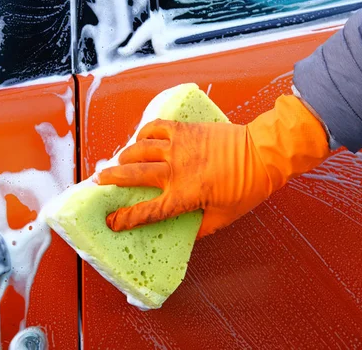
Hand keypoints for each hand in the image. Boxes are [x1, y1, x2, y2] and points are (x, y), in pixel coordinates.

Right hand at [95, 95, 329, 237]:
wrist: (263, 153)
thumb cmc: (247, 188)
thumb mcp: (224, 217)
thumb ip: (201, 228)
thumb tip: (184, 234)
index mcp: (184, 196)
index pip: (147, 211)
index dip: (125, 219)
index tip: (111, 222)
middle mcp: (176, 170)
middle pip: (133, 174)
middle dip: (111, 179)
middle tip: (99, 181)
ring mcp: (179, 147)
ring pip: (139, 148)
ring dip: (124, 155)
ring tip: (118, 161)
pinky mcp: (185, 130)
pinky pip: (156, 127)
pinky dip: (144, 132)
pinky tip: (141, 139)